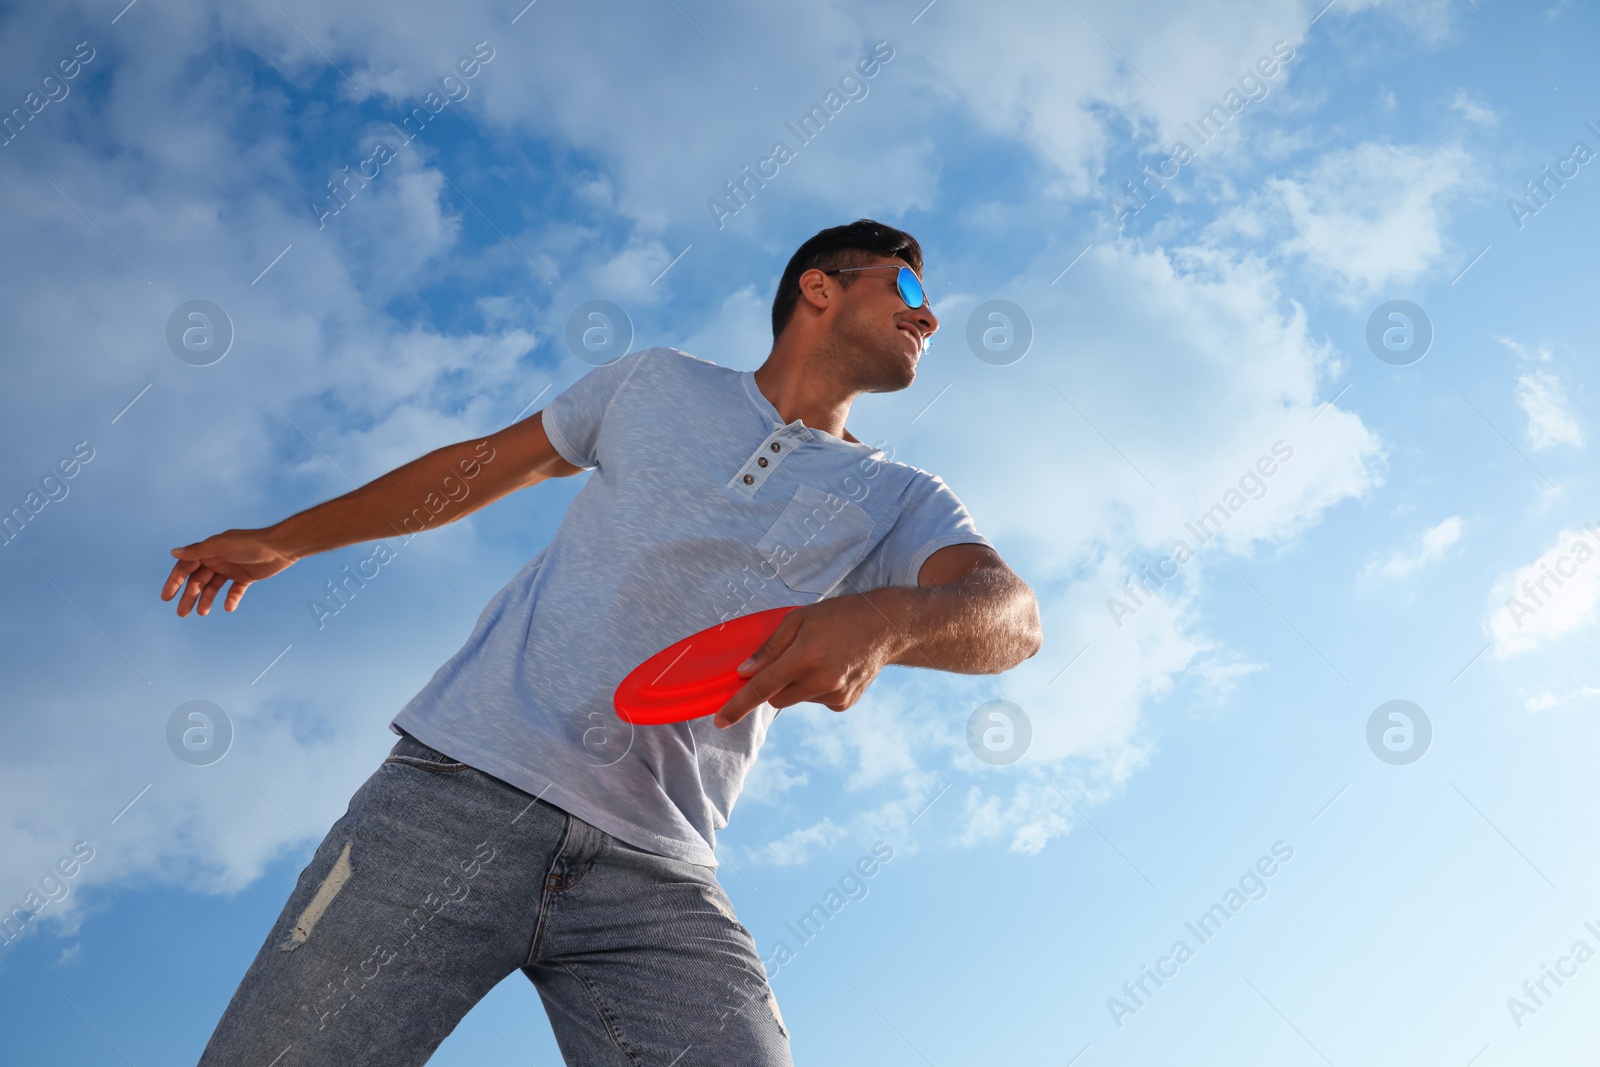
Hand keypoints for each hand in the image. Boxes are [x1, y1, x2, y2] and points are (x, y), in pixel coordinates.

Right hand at [161, 527, 297, 616]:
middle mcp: (218, 559)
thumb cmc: (250, 543)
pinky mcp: (246, 577)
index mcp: (209, 550)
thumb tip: (174, 552)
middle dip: (189, 596)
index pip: (186, 567)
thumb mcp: (221, 546)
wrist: (280, 547)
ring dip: (206, 600)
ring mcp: (231, 569)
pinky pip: (234, 590)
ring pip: (214, 587)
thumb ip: (198, 551)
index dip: (175, 581)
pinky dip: (230, 599)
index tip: (167, 597)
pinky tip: (229, 607)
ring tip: (202, 613)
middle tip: (182, 613)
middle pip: (198, 580)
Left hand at [712, 593, 905, 728]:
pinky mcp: (844, 703)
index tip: (720, 721)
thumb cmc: (837, 616)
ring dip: (798, 685)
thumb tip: (744, 672)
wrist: (884, 627)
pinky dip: (815, 689)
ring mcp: (835, 695)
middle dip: (774, 685)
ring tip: (820, 658)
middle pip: (777, 699)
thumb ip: (768, 648)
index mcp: (805, 657)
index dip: (738, 705)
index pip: (763, 688)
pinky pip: (815, 701)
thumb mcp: (798, 619)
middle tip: (790, 660)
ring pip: (797, 700)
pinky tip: (832, 669)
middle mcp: (821, 680)